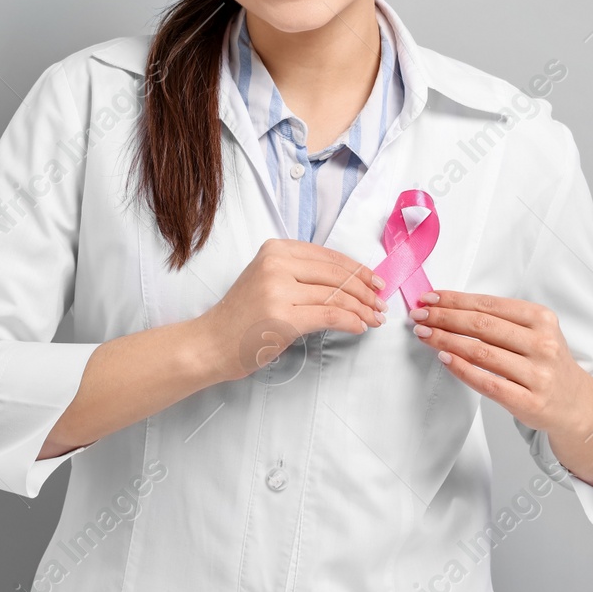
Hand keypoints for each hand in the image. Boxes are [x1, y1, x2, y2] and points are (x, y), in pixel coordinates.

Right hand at [195, 239, 387, 383]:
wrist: (212, 342)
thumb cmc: (241, 317)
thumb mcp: (267, 280)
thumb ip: (300, 273)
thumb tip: (348, 280)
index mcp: (275, 249)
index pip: (329, 256)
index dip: (358, 270)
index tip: (375, 282)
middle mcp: (276, 264)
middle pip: (336, 275)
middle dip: (365, 291)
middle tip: (381, 304)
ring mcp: (278, 289)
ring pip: (336, 296)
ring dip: (362, 309)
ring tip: (374, 319)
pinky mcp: (284, 316)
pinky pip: (330, 316)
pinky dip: (350, 322)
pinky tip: (359, 327)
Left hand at [406, 289, 592, 483]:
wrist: (575, 404)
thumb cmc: (545, 362)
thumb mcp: (534, 331)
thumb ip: (499, 318)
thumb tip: (448, 306)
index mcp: (542, 319)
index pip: (489, 304)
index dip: (454, 300)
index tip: (429, 299)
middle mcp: (542, 344)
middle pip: (482, 326)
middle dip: (444, 318)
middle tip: (419, 316)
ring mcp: (538, 374)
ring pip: (481, 352)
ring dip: (446, 341)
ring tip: (424, 334)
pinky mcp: (530, 401)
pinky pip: (487, 382)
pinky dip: (461, 369)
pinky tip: (443, 358)